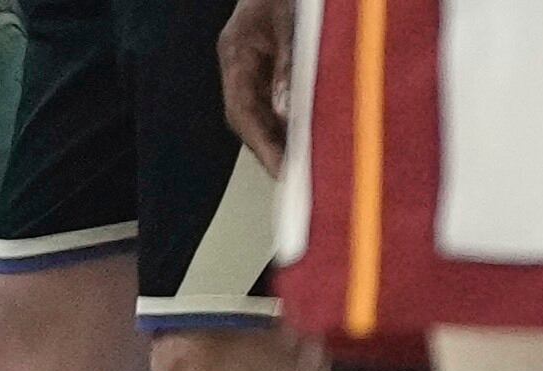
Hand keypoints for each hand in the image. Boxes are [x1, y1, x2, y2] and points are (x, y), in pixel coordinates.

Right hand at [218, 0, 295, 177]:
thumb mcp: (290, 20)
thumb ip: (287, 63)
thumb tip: (286, 112)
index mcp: (235, 52)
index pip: (240, 110)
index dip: (260, 144)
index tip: (281, 169)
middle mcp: (239, 66)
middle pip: (248, 120)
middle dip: (269, 150)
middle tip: (294, 178)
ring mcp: (251, 68)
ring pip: (260, 115)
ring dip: (280, 141)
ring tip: (303, 167)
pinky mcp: (267, 68)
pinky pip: (274, 103)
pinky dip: (289, 123)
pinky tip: (307, 138)